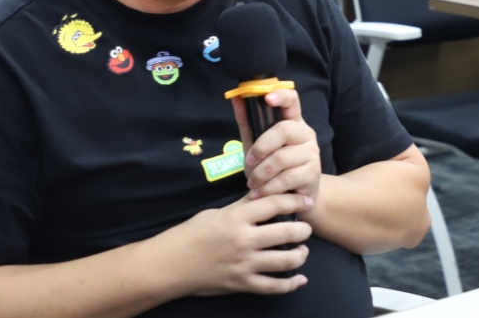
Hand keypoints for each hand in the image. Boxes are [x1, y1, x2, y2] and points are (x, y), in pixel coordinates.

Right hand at [161, 192, 313, 295]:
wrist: (172, 264)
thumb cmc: (191, 234)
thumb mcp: (217, 213)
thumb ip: (243, 205)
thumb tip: (264, 192)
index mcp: (237, 218)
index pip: (275, 204)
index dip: (295, 202)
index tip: (305, 202)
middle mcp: (244, 240)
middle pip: (286, 232)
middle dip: (303, 230)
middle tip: (306, 228)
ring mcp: (244, 264)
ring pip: (285, 261)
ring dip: (300, 255)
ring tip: (302, 251)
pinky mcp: (242, 283)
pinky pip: (273, 287)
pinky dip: (290, 284)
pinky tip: (299, 280)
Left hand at [233, 88, 321, 203]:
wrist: (294, 197)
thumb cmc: (272, 167)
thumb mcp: (256, 144)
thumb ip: (247, 122)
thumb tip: (236, 98)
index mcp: (293, 122)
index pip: (292, 100)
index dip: (281, 95)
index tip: (267, 98)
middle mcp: (306, 134)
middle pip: (284, 130)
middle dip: (261, 147)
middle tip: (248, 162)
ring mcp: (312, 154)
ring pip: (282, 158)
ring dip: (261, 174)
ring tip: (252, 184)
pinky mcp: (313, 175)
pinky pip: (286, 179)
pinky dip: (268, 187)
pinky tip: (260, 193)